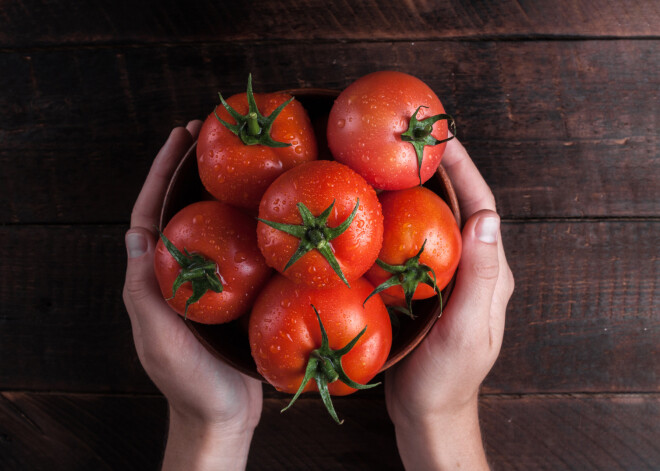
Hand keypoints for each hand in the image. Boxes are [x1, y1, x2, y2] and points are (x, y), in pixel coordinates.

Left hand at [122, 123, 261, 469]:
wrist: (224, 414)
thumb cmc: (189, 382)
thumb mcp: (159, 337)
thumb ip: (144, 292)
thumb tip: (135, 234)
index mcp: (155, 278)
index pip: (151, 215)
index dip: (161, 174)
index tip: (178, 138)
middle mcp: (180, 273)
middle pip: (183, 210)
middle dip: (192, 170)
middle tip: (212, 132)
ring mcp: (210, 281)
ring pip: (213, 225)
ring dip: (223, 190)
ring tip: (243, 158)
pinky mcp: (238, 292)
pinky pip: (242, 249)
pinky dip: (252, 223)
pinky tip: (271, 208)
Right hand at [385, 137, 514, 469]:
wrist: (428, 409)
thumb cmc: (446, 377)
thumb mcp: (465, 329)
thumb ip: (479, 277)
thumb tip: (487, 218)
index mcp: (490, 273)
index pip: (482, 209)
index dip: (466, 170)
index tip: (444, 137)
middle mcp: (474, 268)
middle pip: (462, 207)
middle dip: (443, 170)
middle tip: (414, 139)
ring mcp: (450, 277)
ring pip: (439, 222)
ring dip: (423, 190)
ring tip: (395, 163)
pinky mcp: (427, 287)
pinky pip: (418, 243)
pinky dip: (404, 219)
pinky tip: (381, 210)